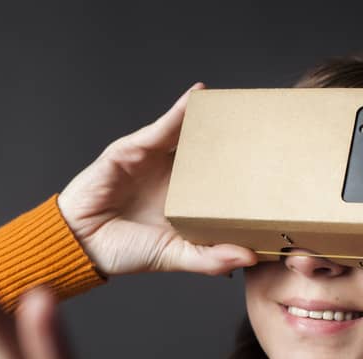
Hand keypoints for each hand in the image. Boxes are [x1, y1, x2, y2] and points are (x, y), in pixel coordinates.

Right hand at [57, 82, 258, 276]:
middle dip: (237, 142)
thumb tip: (249, 258)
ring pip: (191, 135)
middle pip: (213, 152)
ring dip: (215, 120)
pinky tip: (201, 96)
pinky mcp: (134, 148)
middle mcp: (175, 177)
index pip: (224, 183)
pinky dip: (182, 110)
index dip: (249, 176)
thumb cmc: (124, 251)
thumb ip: (210, 258)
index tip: (281, 172)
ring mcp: (155, 160)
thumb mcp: (175, 256)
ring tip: (242, 107)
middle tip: (270, 132)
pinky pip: (162, 127)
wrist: (81, 243)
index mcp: (188, 202)